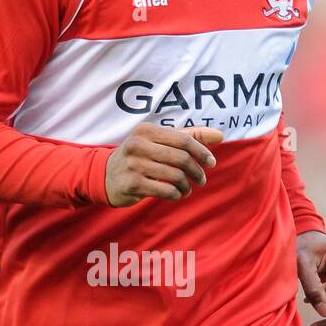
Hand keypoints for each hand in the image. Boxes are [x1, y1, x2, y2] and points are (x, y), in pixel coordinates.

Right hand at [105, 123, 222, 206]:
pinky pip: (165, 190)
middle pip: (180, 158)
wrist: (106, 176)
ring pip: (174, 175)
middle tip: (201, 180)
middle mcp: (137, 144)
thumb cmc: (140, 157)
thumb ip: (189, 136)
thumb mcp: (159, 142)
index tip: (211, 163)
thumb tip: (220, 135)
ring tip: (187, 189)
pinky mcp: (131, 184)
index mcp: (146, 130)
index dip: (201, 152)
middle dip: (196, 171)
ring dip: (186, 186)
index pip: (183, 139)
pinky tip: (176, 195)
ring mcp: (133, 165)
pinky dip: (175, 194)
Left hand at [296, 230, 325, 325]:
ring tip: (312, 306)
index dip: (318, 294)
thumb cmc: (304, 251)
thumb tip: (325, 314)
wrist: (312, 243)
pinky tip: (321, 322)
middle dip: (323, 303)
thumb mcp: (301, 264)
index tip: (306, 285)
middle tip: (307, 295)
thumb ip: (312, 287)